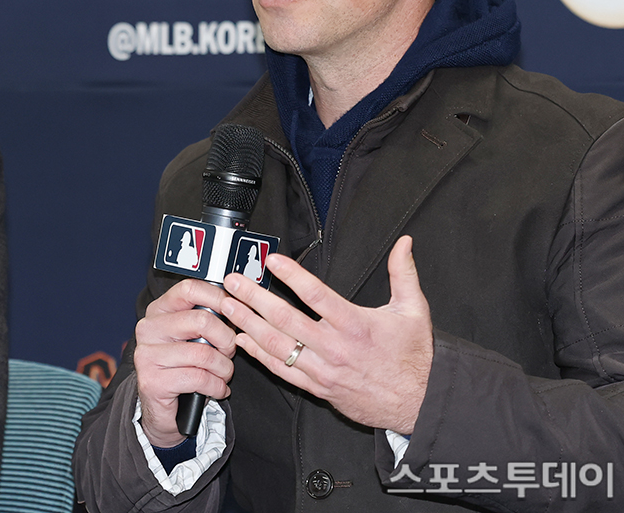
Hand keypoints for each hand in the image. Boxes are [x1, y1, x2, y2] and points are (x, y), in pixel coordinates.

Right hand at [134, 279, 236, 446]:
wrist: (160, 408)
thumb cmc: (182, 366)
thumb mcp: (192, 335)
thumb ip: (207, 316)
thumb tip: (236, 304)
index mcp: (159, 310)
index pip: (190, 289)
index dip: (218, 297)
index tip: (235, 310)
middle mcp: (149, 328)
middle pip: (202, 320)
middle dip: (226, 339)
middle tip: (230, 351)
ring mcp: (147, 355)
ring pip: (203, 353)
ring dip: (224, 367)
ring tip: (224, 373)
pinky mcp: (152, 381)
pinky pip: (199, 378)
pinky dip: (217, 386)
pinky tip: (218, 388)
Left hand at [222, 235, 432, 434]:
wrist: (418, 403)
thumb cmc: (415, 356)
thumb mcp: (414, 309)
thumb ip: (404, 272)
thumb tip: (404, 242)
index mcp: (355, 324)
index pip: (316, 295)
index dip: (292, 276)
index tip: (272, 261)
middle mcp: (334, 347)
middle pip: (285, 320)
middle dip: (254, 298)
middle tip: (233, 282)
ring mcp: (323, 370)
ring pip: (277, 346)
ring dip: (248, 324)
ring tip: (228, 307)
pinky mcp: (318, 388)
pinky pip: (282, 371)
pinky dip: (260, 356)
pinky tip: (243, 341)